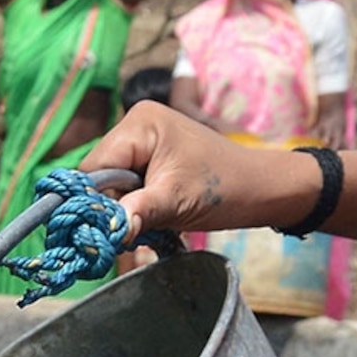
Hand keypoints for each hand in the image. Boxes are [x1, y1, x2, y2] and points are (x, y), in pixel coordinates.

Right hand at [86, 102, 306, 237]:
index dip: (94, 201)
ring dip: (125, 211)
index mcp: (140, 123)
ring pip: (112, 185)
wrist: (262, 189)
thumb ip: (137, 213)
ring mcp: (144, 142)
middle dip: (112, 207)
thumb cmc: (226, 188)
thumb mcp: (177, 201)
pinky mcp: (152, 159)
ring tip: (148, 224)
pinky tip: (152, 217)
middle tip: (130, 233)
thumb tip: (106, 233)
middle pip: (100, 176)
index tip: (102, 231)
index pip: (94, 167)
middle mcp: (137, 126)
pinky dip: (135, 207)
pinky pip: (128, 186)